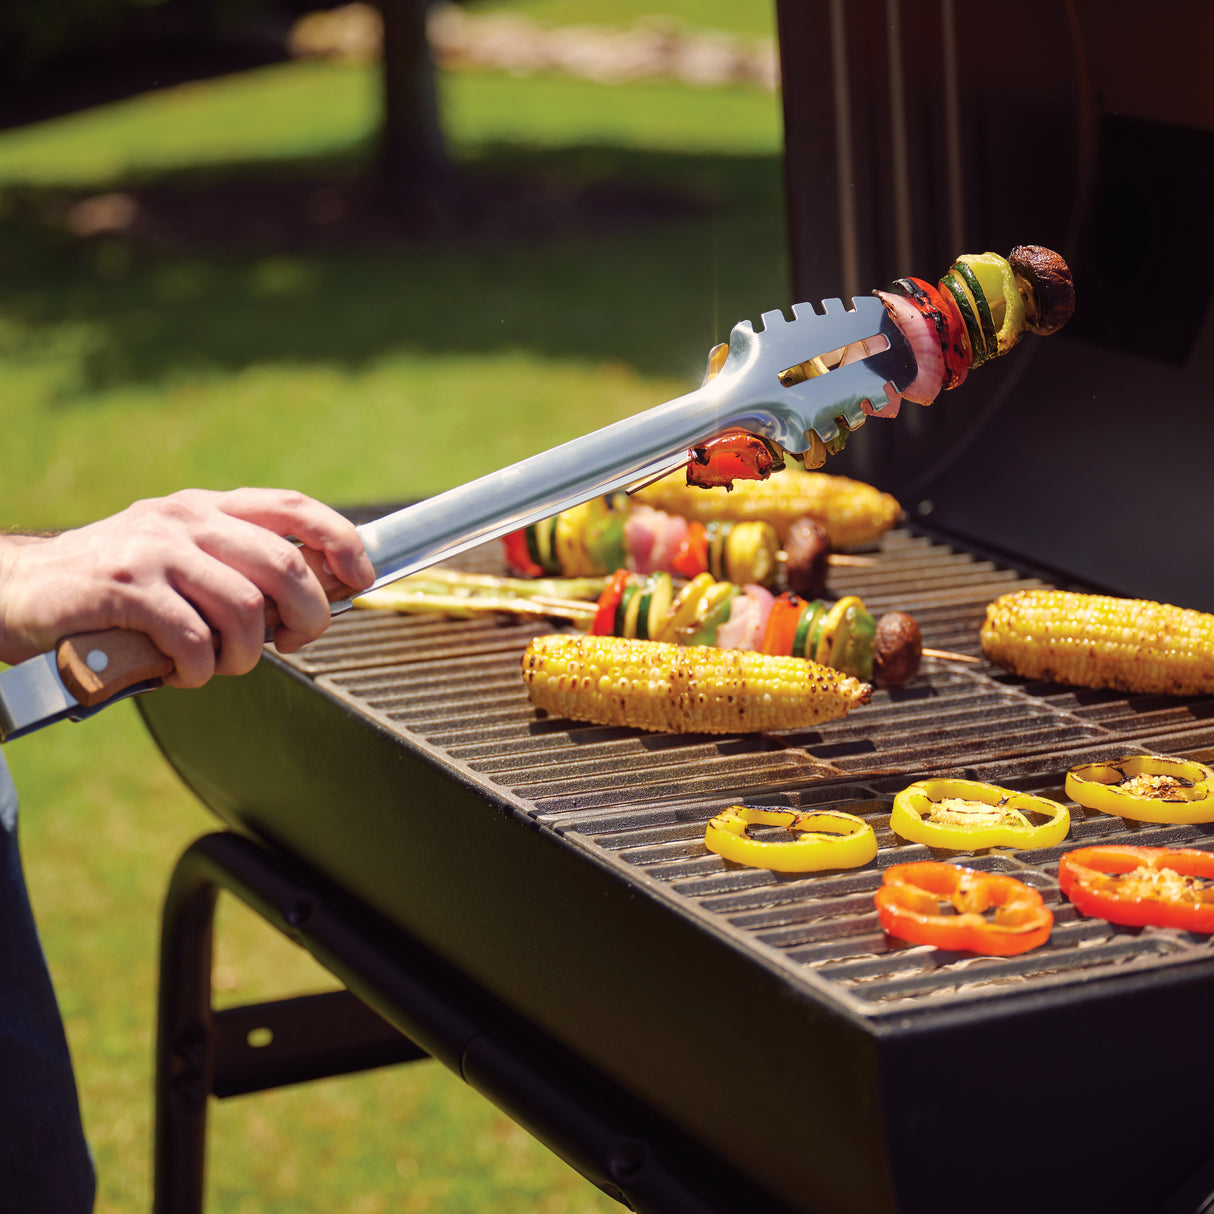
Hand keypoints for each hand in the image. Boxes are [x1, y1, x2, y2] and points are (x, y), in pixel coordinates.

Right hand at [0, 488, 374, 687]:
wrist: (18, 592)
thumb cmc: (116, 589)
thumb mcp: (180, 559)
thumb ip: (236, 568)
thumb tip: (312, 599)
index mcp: (206, 508)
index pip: (294, 508)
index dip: (340, 540)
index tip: (363, 575)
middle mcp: (185, 518)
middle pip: (285, 566)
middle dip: (308, 616)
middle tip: (294, 642)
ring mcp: (154, 550)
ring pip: (245, 610)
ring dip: (246, 654)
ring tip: (220, 664)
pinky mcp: (124, 588)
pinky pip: (193, 639)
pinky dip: (200, 668)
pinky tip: (184, 672)